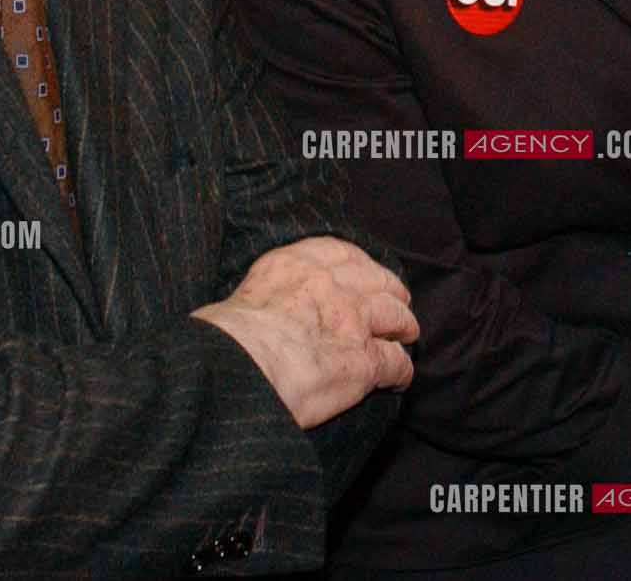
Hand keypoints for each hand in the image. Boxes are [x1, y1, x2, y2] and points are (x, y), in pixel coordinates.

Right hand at [192, 236, 416, 428]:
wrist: (235, 367)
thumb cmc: (224, 339)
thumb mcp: (243, 293)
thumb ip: (266, 291)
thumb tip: (261, 310)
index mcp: (294, 264)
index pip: (339, 252)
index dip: (360, 263)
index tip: (366, 271)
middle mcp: (330, 285)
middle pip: (376, 280)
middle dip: (389, 290)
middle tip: (396, 299)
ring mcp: (353, 321)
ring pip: (394, 316)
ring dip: (403, 325)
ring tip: (406, 333)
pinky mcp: (364, 360)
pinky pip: (396, 363)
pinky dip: (401, 370)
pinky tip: (399, 378)